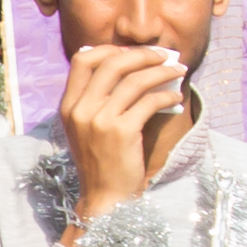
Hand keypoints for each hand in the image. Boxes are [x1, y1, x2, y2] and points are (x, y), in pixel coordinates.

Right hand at [56, 40, 191, 224]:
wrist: (105, 197)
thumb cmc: (101, 161)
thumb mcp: (87, 127)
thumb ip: (97, 99)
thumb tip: (130, 66)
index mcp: (68, 105)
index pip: (82, 60)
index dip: (109, 48)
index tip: (131, 51)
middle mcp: (81, 110)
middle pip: (112, 63)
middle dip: (142, 54)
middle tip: (163, 54)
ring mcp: (100, 121)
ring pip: (134, 79)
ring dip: (161, 71)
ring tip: (178, 70)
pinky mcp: (122, 132)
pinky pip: (149, 102)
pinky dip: (166, 96)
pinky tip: (175, 97)